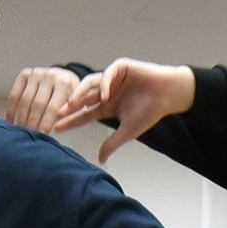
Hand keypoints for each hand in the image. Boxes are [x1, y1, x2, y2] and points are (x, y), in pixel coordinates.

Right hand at [4, 67, 85, 134]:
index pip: (53, 106)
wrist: (63, 77)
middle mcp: (50, 76)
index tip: (42, 133)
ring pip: (25, 99)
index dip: (46, 121)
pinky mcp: (25, 74)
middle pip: (38, 103)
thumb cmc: (69, 95)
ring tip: (21, 129)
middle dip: (33, 121)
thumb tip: (56, 128)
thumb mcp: (75, 104)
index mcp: (65, 83)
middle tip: (30, 133)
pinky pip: (15, 94)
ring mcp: (36, 74)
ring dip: (22, 117)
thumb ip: (68, 115)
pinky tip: (11, 119)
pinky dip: (11, 108)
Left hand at [49, 58, 196, 160]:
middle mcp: (107, 92)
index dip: (72, 120)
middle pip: (83, 99)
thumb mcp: (128, 131)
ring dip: (81, 93)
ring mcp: (112, 79)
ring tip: (73, 103)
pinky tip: (104, 95)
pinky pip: (108, 74)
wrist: (169, 95)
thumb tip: (100, 159)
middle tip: (58, 113)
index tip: (57, 127)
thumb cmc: (151, 111)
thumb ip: (112, 143)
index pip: (85, 114)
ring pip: (90, 84)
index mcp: (107, 107)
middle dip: (70, 106)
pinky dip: (105, 84)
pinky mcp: (121, 67)